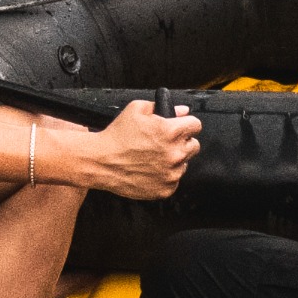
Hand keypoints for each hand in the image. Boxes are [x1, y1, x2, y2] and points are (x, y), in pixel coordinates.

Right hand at [76, 99, 199, 198]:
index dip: (187, 124)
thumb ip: (162, 107)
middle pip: (194, 145)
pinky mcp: (165, 189)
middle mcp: (175, 153)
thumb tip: (182, 111)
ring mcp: (171, 174)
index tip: (180, 127)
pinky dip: (166, 176)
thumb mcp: (137, 109)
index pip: (196, 125)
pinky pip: (174, 180)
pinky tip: (151, 170)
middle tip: (164, 143)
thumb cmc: (117, 135)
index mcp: (171, 132)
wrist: (100, 161)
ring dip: (174, 160)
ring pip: (184, 164)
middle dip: (182, 142)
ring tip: (154, 157)